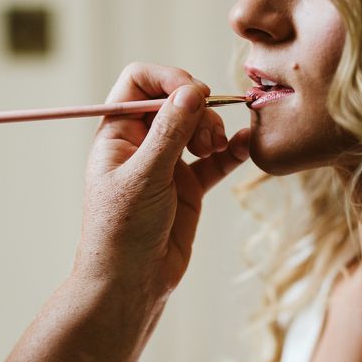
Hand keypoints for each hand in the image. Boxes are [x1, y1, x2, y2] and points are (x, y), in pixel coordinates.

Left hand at [76, 62, 249, 295]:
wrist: (132, 281)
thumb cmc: (122, 230)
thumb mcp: (144, 175)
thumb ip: (169, 132)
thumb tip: (192, 89)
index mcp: (117, 134)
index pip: (139, 82)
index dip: (167, 79)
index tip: (193, 93)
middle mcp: (141, 145)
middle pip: (174, 102)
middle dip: (196, 110)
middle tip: (206, 135)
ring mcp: (166, 166)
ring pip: (196, 129)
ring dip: (212, 130)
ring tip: (215, 150)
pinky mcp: (187, 190)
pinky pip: (214, 162)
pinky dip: (230, 152)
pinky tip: (244, 146)